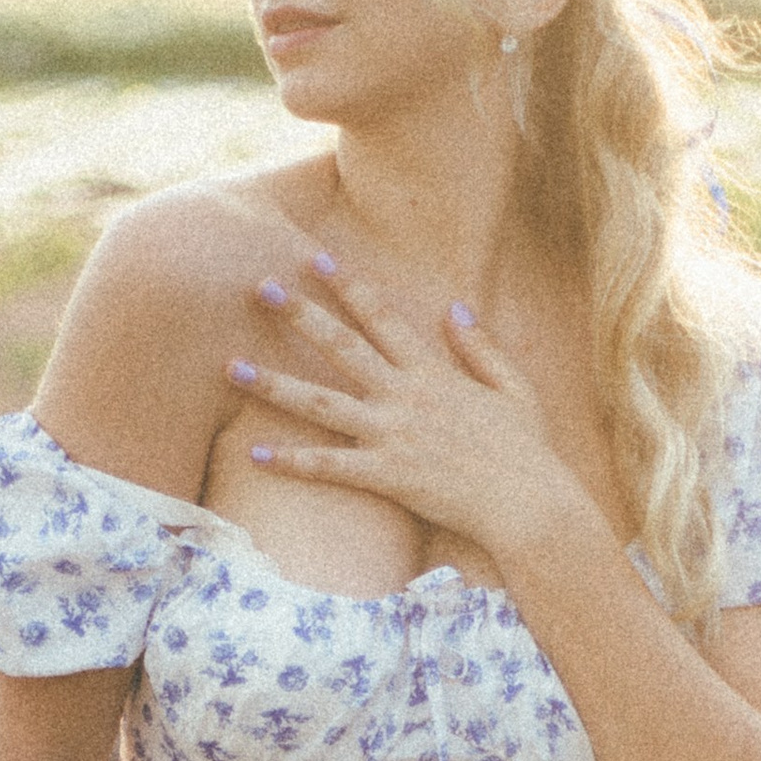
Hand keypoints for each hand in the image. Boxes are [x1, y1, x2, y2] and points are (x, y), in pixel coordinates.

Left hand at [226, 256, 580, 569]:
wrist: (528, 502)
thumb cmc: (526, 450)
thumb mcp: (514, 387)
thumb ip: (480, 347)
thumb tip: (454, 308)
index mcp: (432, 371)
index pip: (381, 315)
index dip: (346, 284)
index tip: (313, 258)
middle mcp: (404, 395)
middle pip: (340, 347)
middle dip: (298, 314)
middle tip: (259, 289)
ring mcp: (392, 434)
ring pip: (320, 403)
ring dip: (273, 384)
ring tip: (232, 367)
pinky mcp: (387, 475)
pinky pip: (330, 466)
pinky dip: (292, 461)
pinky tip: (256, 454)